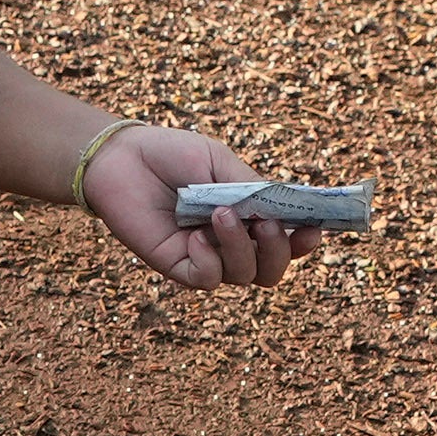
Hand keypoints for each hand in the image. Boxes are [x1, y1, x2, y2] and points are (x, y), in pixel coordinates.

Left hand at [79, 123, 319, 291]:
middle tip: (263, 223)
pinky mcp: (177, 266)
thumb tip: (283, 212)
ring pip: (243, 275)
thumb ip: (251, 188)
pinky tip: (195, 237)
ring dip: (240, 247)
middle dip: (277, 251)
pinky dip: (209, 261)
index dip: (304, 241)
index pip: (287, 242)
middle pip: (271, 270)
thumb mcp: (219, 164)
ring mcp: (206, 257)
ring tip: (220, 214)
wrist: (124, 156)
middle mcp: (232, 243)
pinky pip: (207, 280)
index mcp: (249, 217)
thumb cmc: (173, 156)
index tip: (312, 229)